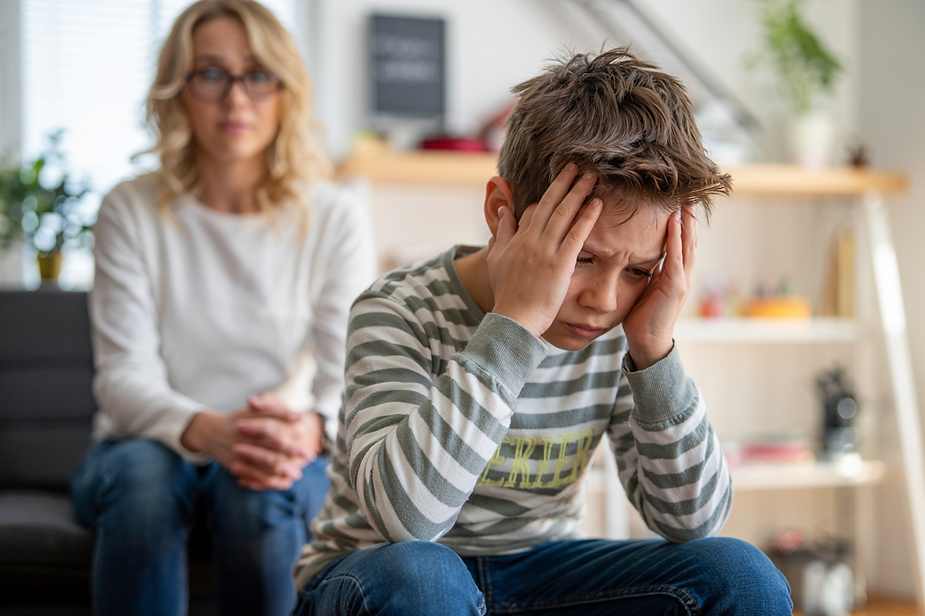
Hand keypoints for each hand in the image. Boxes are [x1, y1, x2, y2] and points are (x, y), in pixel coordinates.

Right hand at [179, 394, 321, 490]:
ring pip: (262, 463)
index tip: (302, 432)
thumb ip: (275, 410)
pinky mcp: (234, 466)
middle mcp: (242, 436)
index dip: (286, 428)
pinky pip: (254, 476)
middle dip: (290, 451)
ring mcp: (237, 453)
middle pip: (270, 445)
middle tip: (307, 456)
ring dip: (282, 469)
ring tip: (297, 472)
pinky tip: (284, 482)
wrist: (210, 432)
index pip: (270, 424)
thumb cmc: (239, 419)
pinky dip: (270, 481)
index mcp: (247, 420)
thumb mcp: (253, 410)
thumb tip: (299, 417)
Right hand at [488, 163, 602, 337]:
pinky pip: (576, 235)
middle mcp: (531, 240)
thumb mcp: (496, 260)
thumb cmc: (507, 294)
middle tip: (577, 165)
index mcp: (517, 240)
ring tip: (592, 177)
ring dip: (578, 193)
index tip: (560, 183)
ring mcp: (545, 251)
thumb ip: (501, 234)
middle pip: (549, 204)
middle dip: (564, 183)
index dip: (547, 196)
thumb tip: (504, 211)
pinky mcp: (560, 264)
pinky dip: (586, 218)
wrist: (514, 318)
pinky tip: (597, 204)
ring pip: (563, 214)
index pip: (532, 210)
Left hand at [622, 204, 697, 368]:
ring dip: (686, 221)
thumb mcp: (644, 286)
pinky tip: (675, 222)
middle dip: (688, 215)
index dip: (681, 221)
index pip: (681, 241)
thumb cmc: (642, 315)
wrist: (647, 341)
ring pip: (688, 243)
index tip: (676, 200)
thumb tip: (636, 252)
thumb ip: (646, 269)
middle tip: (686, 192)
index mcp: (675, 272)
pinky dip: (677, 238)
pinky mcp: (676, 286)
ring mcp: (682, 279)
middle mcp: (683, 273)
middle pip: (689, 238)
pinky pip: (677, 257)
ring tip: (684, 199)